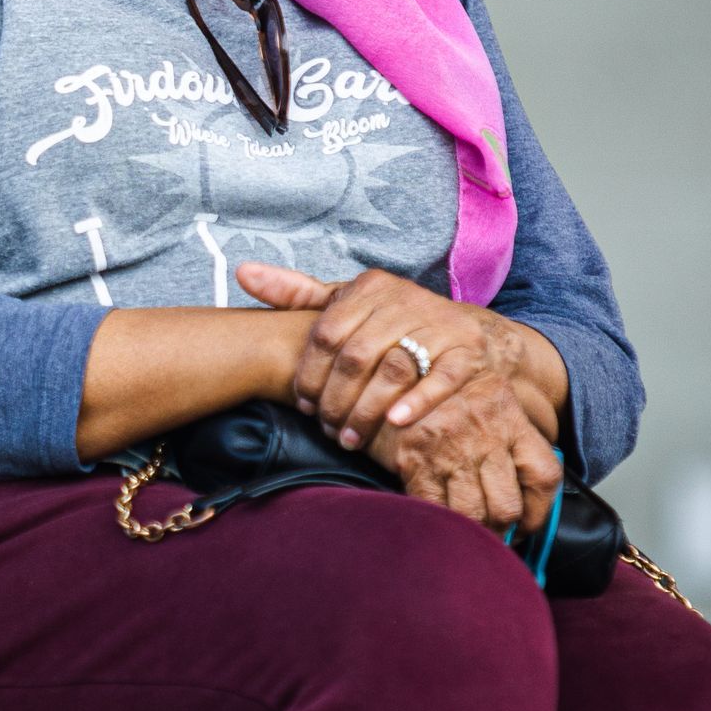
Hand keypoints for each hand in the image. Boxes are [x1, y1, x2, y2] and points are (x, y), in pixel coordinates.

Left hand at [235, 262, 565, 532]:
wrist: (467, 334)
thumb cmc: (392, 323)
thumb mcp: (348, 304)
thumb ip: (297, 292)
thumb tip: (242, 272)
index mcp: (371, 287)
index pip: (327, 332)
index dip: (308, 373)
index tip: (301, 404)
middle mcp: (405, 299)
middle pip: (356, 354)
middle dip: (335, 398)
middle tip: (324, 428)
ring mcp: (439, 324)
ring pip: (394, 368)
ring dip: (368, 408)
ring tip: (350, 438)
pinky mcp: (467, 351)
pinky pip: (442, 377)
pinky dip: (418, 400)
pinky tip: (395, 423)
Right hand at [362, 385, 562, 528]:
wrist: (402, 367)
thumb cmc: (453, 394)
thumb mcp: (494, 404)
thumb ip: (514, 444)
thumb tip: (523, 508)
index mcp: (511, 417)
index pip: (543, 476)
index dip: (538, 513)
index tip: (526, 525)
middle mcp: (484, 433)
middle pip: (507, 506)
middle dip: (502, 530)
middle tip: (493, 534)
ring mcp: (448, 448)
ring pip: (472, 515)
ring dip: (473, 533)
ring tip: (469, 533)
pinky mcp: (414, 459)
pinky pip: (434, 508)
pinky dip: (441, 524)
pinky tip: (442, 522)